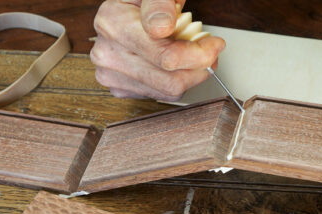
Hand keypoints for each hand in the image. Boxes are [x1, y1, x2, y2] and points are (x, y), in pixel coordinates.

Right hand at [91, 0, 224, 100]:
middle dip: (199, 68)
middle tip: (209, 52)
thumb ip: (160, 4)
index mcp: (113, 23)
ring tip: (192, 54)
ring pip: (168, 91)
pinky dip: (175, 81)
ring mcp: (111, 74)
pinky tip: (174, 64)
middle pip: (171, 80)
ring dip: (189, 75)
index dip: (199, 54)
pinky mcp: (120, 88)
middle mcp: (107, 53)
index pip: (167, 57)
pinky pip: (160, 95)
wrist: (127, 6)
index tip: (214, 44)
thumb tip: (162, 27)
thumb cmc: (147, 0)